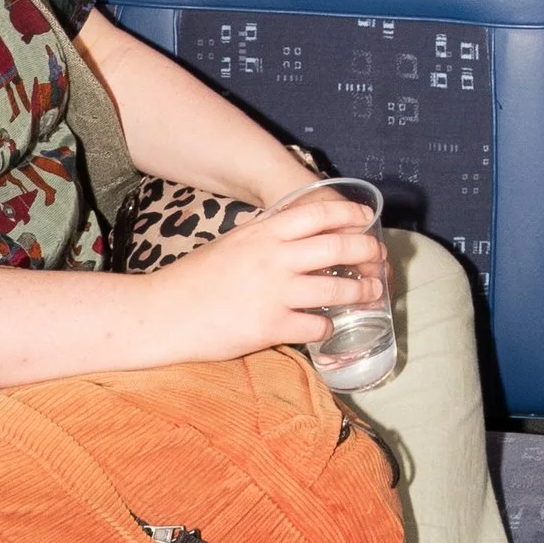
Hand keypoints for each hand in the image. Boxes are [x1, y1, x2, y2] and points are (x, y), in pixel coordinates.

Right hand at [134, 185, 386, 363]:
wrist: (164, 312)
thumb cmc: (196, 277)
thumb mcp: (233, 242)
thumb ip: (264, 234)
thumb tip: (290, 225)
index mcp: (265, 232)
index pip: (320, 214)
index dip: (351, 216)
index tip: (369, 221)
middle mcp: (275, 257)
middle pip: (338, 247)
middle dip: (367, 253)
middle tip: (379, 261)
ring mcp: (274, 292)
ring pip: (336, 289)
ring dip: (360, 292)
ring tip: (369, 294)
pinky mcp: (270, 326)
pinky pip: (315, 325)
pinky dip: (325, 326)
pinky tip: (324, 327)